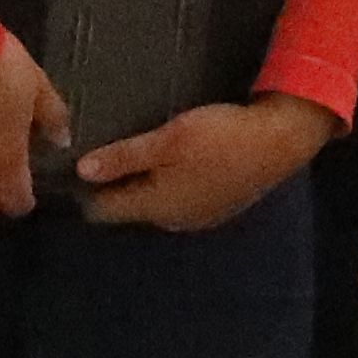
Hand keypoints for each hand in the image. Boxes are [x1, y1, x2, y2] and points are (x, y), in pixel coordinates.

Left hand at [73, 91, 333, 233]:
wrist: (282, 139)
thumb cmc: (220, 137)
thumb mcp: (168, 140)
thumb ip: (123, 158)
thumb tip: (81, 172)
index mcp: (155, 206)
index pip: (102, 211)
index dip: (83, 191)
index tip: (74, 167)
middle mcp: (173, 220)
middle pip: (129, 209)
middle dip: (115, 187)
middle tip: (107, 154)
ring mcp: (198, 216)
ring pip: (156, 204)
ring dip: (145, 186)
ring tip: (142, 155)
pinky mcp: (219, 206)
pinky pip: (180, 199)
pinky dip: (172, 185)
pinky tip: (179, 163)